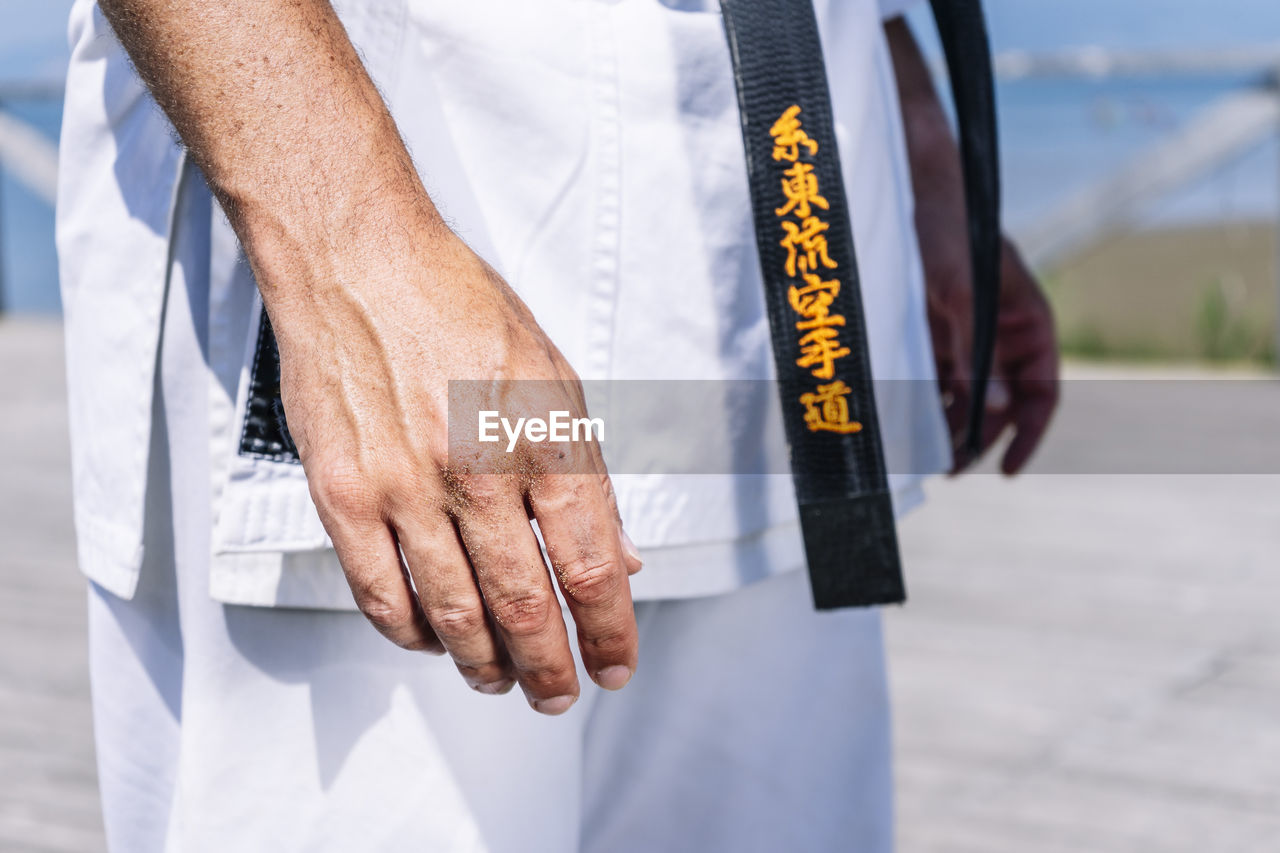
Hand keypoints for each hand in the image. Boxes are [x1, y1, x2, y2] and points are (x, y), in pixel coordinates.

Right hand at [98, 0, 640, 714]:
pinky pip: (380, 594)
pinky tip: (432, 642)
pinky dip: (413, 634)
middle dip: (551, 668)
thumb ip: (586, 475)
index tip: (615, 665)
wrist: (357, 260)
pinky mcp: (343, 494)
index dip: (609, 633)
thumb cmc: (459, 307)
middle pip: (525, 607)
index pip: (590, 567)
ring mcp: (405, 487)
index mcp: (545, 438)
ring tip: (503, 682)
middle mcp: (479, 471)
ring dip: (485, 665)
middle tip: (559, 694)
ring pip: (454, 615)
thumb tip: (617, 556)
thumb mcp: (555, 377)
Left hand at [922, 234, 1059, 473]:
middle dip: (978, 439)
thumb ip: (973, 352)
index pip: (1041, 391)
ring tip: (923, 455)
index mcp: (1028, 321)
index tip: (1007, 470)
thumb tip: (989, 412)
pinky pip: (934, 375)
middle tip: (950, 470)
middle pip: (1000, 402)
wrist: (905, 188)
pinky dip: (922, 399)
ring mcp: (967, 332)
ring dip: (947, 425)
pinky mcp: (932, 331)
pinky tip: (904, 422)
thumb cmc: (944, 229)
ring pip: (964, 394)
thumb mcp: (959, 293)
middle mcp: (1002, 332)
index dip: (1028, 434)